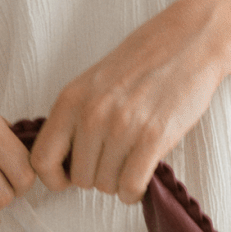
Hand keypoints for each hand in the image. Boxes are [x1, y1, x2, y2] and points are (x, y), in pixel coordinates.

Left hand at [30, 0, 230, 204]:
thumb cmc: (142, 62)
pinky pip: (132, 186)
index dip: (55, 178)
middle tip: (113, 161)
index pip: (41, 160)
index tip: (70, 177)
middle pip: (80, 179)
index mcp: (70, 99)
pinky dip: (135, 190)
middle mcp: (91, 114)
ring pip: (107, 185)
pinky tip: (142, 174)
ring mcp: (122, 126)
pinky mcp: (153, 137)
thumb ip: (73, 118)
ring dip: (119, 182)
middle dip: (96, 177)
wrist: (189, 41)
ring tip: (131, 160)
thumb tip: (63, 162)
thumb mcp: (92, 83)